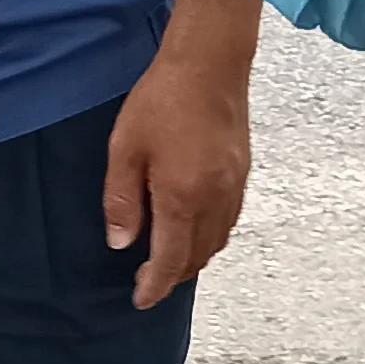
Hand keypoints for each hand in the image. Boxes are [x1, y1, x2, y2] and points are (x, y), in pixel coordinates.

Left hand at [103, 49, 250, 309]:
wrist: (210, 64)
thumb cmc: (161, 101)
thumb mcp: (125, 149)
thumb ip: (122, 200)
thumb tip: (121, 244)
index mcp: (182, 198)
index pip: (170, 259)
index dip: (155, 285)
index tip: (141, 300)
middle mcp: (215, 200)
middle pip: (198, 257)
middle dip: (173, 276)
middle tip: (148, 280)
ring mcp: (234, 188)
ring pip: (217, 242)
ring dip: (193, 258)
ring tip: (169, 259)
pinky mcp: (243, 174)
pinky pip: (229, 221)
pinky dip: (211, 237)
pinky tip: (193, 229)